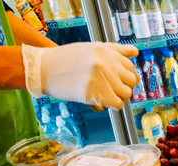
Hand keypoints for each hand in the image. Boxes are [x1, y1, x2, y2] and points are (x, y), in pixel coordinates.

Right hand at [22, 42, 138, 109]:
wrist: (43, 69)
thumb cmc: (66, 59)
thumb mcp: (91, 48)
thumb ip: (114, 50)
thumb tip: (135, 52)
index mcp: (106, 51)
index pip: (130, 67)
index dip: (129, 77)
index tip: (122, 82)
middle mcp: (106, 63)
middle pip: (130, 81)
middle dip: (124, 87)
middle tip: (113, 91)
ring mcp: (101, 78)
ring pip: (125, 94)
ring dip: (118, 98)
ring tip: (106, 96)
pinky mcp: (95, 93)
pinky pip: (116, 104)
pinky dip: (112, 106)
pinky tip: (102, 103)